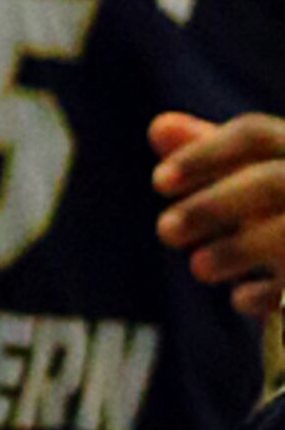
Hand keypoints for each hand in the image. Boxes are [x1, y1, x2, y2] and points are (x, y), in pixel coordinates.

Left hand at [154, 107, 284, 307]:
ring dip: (239, 250)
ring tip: (197, 267)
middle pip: (271, 183)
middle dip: (214, 205)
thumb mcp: (253, 173)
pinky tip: (240, 300)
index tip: (157, 182)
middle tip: (165, 231)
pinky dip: (272, 292)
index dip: (203, 155)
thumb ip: (210, 152)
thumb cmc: (282, 199)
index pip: (254, 135)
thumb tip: (158, 128)